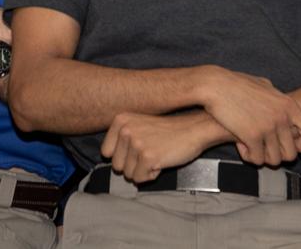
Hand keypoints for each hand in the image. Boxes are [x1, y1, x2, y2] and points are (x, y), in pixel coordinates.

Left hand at [101, 111, 218, 182]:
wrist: (194, 129)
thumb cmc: (167, 131)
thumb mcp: (138, 125)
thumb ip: (121, 138)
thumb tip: (106, 157)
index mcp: (120, 120)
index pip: (106, 152)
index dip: (124, 156)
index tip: (138, 148)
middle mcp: (125, 130)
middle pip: (116, 166)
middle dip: (133, 165)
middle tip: (150, 152)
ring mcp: (136, 143)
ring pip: (127, 175)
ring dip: (143, 170)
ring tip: (156, 155)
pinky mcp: (147, 157)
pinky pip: (139, 179)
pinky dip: (151, 175)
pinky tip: (161, 161)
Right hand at [199, 68, 300, 164]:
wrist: (215, 85)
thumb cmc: (237, 83)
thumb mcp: (264, 85)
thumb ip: (277, 98)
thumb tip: (283, 104)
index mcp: (288, 105)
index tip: (289, 143)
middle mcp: (282, 117)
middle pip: (292, 154)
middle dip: (278, 155)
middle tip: (264, 148)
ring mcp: (268, 127)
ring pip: (275, 160)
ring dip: (262, 157)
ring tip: (251, 147)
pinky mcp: (252, 136)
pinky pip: (257, 159)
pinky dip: (249, 156)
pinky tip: (240, 145)